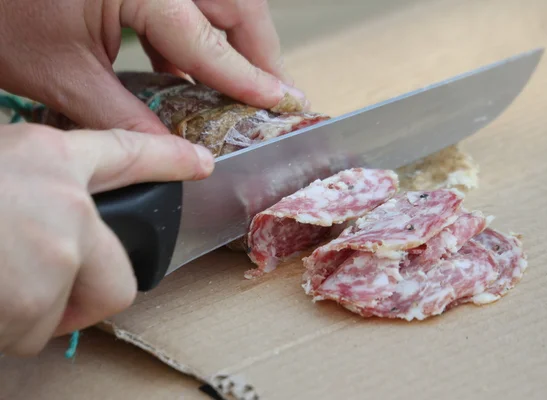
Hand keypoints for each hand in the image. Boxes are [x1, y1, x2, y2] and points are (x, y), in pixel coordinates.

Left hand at [0, 0, 304, 134]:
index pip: (210, 42)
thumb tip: (172, 152)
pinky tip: (194, 69)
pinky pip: (189, 2)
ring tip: (248, 84)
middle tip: (278, 92)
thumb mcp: (60, 72)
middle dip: (263, 51)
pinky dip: (201, 34)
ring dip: (238, 41)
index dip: (249, 78)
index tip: (282, 102)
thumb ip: (124, 116)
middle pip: (236, 5)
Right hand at [0, 122, 213, 355]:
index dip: (168, 160)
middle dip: (85, 298)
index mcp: (49, 159)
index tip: (200, 165)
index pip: (128, 154)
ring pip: (66, 311)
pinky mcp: (35, 295)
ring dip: (27, 313)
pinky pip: (29, 333)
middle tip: (44, 295)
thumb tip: (52, 230)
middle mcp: (67, 202)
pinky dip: (3, 328)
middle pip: (119, 277)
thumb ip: (31, 193)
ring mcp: (57, 249)